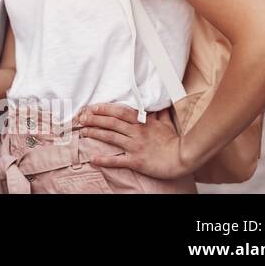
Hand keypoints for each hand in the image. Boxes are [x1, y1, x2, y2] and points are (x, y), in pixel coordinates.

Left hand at [76, 103, 190, 179]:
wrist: (183, 158)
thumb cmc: (174, 142)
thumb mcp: (167, 124)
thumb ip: (160, 114)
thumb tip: (159, 104)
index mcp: (142, 123)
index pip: (120, 112)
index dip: (104, 108)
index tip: (93, 107)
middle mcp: (136, 132)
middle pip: (111, 122)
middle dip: (94, 119)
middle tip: (81, 118)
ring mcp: (135, 146)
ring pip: (110, 137)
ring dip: (95, 133)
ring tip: (83, 132)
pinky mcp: (136, 161)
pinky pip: (117, 160)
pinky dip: (104, 160)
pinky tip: (93, 159)